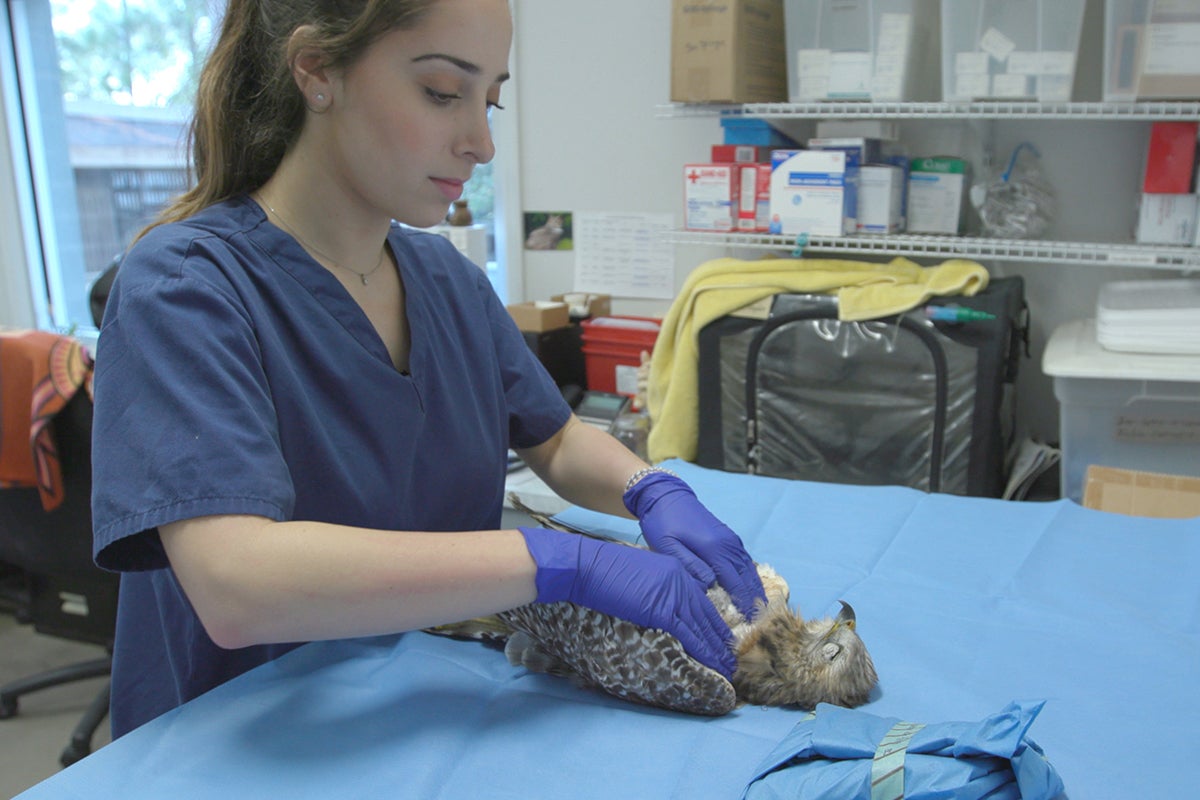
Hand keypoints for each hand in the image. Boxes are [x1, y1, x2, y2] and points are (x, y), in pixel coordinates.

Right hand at [519, 527, 736, 678]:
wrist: (590, 567)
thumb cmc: (606, 572)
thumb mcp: (641, 575)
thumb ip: (659, 590)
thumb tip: (664, 612)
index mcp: (676, 571)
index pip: (702, 602)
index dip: (714, 623)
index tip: (722, 640)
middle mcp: (681, 581)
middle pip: (706, 615)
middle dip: (719, 639)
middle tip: (730, 658)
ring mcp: (673, 595)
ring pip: (702, 626)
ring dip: (716, 649)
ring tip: (727, 666)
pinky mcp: (662, 610)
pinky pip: (689, 634)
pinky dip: (703, 650)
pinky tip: (713, 663)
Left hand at [623, 472, 765, 619]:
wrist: (665, 496)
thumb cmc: (663, 524)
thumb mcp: (668, 546)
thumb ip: (689, 566)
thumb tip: (710, 585)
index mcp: (714, 549)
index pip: (734, 583)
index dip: (743, 604)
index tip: (749, 623)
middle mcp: (728, 544)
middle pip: (747, 577)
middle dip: (754, 600)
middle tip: (759, 623)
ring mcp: (730, 539)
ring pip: (749, 568)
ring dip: (756, 589)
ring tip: (760, 609)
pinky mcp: (728, 536)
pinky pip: (745, 560)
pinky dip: (751, 575)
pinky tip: (752, 587)